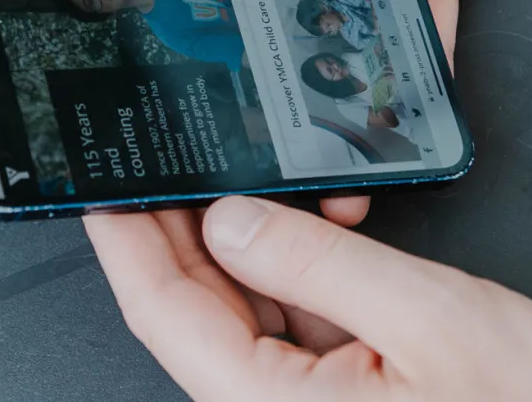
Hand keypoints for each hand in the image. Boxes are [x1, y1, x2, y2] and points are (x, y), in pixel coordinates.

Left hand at [87, 197, 531, 400]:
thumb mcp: (431, 319)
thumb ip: (320, 263)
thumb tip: (232, 220)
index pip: (163, 310)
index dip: (125, 238)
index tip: (100, 182)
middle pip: (193, 312)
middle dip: (172, 230)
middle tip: (158, 154)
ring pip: (240, 317)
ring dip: (230, 248)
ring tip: (219, 173)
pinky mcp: (342, 400)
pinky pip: (288, 328)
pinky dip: (285, 275)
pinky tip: (290, 225)